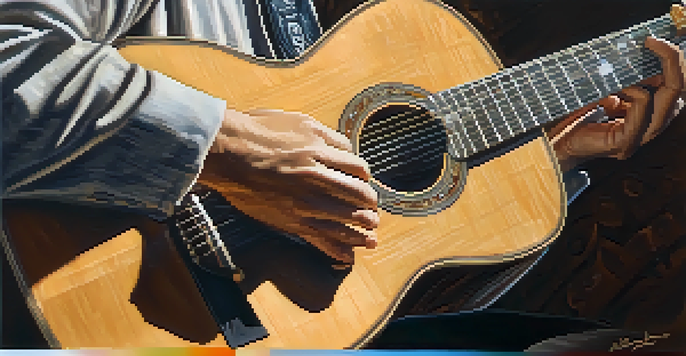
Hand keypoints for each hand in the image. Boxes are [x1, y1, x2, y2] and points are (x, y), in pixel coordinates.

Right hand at [198, 109, 377, 263]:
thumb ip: (327, 135)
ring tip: (371, 236)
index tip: (364, 182)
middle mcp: (317, 179)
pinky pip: (321, 239)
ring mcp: (305, 203)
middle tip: (372, 210)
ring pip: (346, 221)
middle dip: (370, 205)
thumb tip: (348, 149)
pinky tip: (347, 256)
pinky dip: (338, 250)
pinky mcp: (291, 221)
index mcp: (321, 152)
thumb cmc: (257, 132)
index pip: (359, 169)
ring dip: (363, 230)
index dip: (365, 177)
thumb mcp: (299, 121)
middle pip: (359, 197)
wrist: (226, 152)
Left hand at [550, 36, 684, 171]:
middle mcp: (647, 129)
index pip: (674, 90)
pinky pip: (643, 110)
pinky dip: (637, 91)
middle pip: (678, 94)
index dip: (672, 64)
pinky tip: (622, 85)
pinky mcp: (625, 142)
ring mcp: (638, 138)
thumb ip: (623, 83)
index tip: (654, 41)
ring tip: (641, 56)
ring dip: (657, 73)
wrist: (552, 144)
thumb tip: (637, 57)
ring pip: (669, 102)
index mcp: (646, 117)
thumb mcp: (603, 94)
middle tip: (654, 42)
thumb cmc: (573, 120)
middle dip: (673, 64)